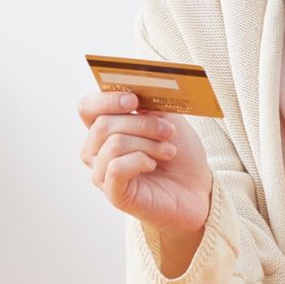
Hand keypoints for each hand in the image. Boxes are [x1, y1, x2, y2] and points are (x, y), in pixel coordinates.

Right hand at [77, 89, 211, 236]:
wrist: (196, 188)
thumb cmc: (179, 153)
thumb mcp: (167, 118)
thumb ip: (149, 103)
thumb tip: (135, 89)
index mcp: (106, 128)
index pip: (87, 107)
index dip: (106, 99)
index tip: (133, 99)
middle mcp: (97, 150)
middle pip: (103, 124)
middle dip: (142, 123)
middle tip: (168, 131)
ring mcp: (102, 173)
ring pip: (113, 144)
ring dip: (148, 143)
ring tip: (168, 151)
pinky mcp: (114, 194)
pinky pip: (116, 168)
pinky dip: (140, 161)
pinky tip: (152, 165)